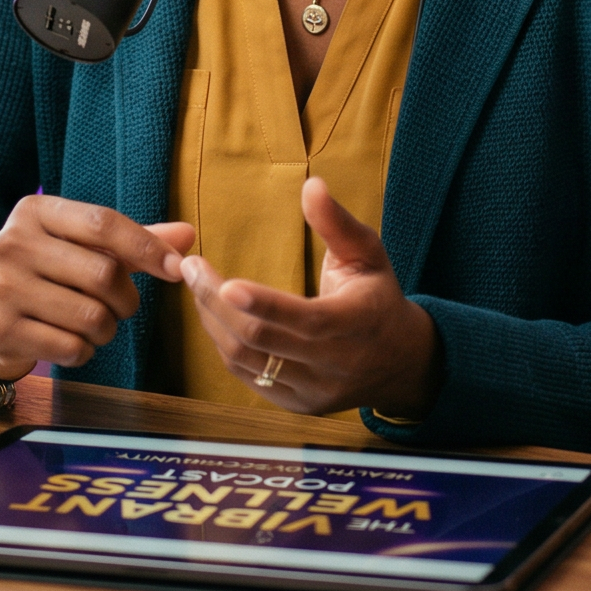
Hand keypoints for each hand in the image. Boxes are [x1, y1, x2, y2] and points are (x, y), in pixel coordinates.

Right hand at [0, 195, 195, 380]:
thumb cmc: (42, 272)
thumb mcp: (77, 246)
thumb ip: (131, 241)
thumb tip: (188, 234)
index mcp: (34, 212)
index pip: (102, 223)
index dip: (147, 247)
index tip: (177, 268)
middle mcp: (13, 243)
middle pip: (103, 273)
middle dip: (126, 298)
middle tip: (121, 307)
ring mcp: (2, 288)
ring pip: (91, 315)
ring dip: (107, 329)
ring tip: (95, 325)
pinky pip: (71, 347)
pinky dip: (84, 351)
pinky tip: (71, 342)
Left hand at [182, 177, 438, 417]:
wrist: (400, 362)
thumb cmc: (378, 297)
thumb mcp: (368, 254)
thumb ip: (337, 222)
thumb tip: (311, 185)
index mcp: (356, 324)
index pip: (305, 320)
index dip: (264, 304)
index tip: (226, 283)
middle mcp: (335, 366)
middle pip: (262, 341)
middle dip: (217, 303)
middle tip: (191, 268)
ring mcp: (313, 392)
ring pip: (248, 361)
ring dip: (213, 323)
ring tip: (197, 286)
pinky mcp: (296, 405)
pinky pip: (248, 377)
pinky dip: (224, 345)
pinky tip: (214, 315)